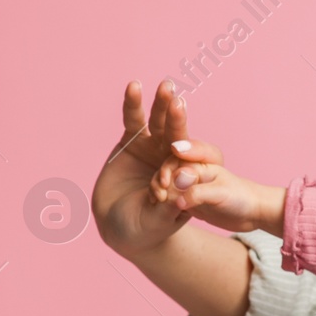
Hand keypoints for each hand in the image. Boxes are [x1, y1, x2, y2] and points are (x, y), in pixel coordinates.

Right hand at [92, 79, 197, 259]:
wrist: (120, 228)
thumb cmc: (146, 229)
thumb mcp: (159, 222)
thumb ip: (170, 208)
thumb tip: (179, 192)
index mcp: (189, 177)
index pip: (194, 160)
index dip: (190, 154)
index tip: (179, 151)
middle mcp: (174, 158)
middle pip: (179, 135)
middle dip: (178, 119)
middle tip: (179, 102)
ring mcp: (154, 147)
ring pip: (159, 123)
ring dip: (162, 105)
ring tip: (166, 86)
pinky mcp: (132, 142)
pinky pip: (134, 120)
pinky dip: (133, 103)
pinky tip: (134, 86)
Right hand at [149, 137, 285, 235]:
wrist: (251, 213)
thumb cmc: (240, 198)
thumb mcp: (220, 194)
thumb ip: (198, 192)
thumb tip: (177, 197)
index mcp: (200, 163)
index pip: (178, 158)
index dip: (169, 168)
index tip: (166, 181)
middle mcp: (192, 172)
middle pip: (167, 169)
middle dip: (161, 179)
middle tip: (160, 193)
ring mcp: (188, 186)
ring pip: (166, 184)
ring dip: (159, 190)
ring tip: (157, 201)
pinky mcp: (187, 200)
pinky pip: (169, 198)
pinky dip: (161, 202)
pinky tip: (156, 207)